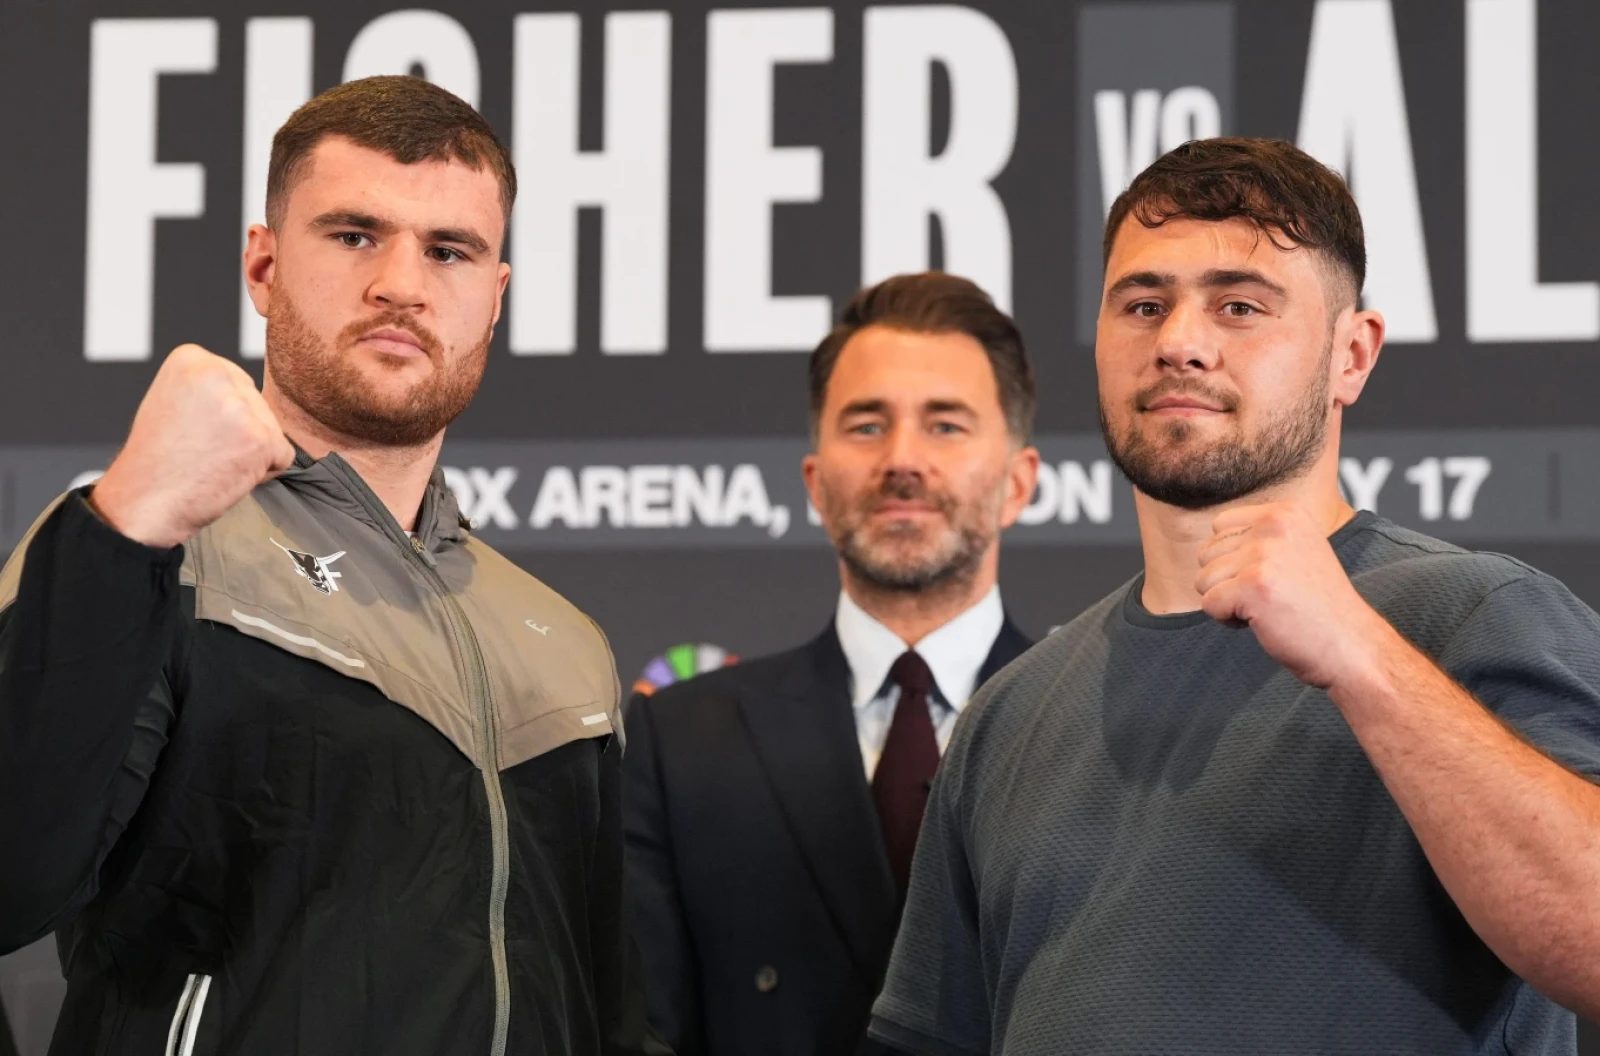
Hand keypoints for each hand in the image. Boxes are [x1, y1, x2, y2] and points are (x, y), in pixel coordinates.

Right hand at [91, 345, 295, 548]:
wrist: (142, 503)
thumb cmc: (156, 460)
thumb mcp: (172, 400)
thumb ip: (209, 388)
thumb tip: (247, 391)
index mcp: (192, 359)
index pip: (238, 383)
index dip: (223, 415)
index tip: (192, 430)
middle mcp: (216, 374)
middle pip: (258, 405)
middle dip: (240, 433)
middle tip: (202, 451)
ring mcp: (240, 407)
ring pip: (272, 430)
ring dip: (252, 452)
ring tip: (211, 463)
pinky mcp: (260, 439)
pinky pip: (283, 456)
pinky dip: (264, 472)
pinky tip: (227, 475)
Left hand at [1196, 503, 1388, 688]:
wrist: (1349, 644)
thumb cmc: (1317, 605)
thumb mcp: (1295, 550)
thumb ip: (1258, 537)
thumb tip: (1209, 540)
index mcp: (1284, 512)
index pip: (1219, 525)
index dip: (1232, 558)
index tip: (1268, 576)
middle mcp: (1274, 525)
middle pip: (1206, 553)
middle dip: (1227, 581)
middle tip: (1269, 596)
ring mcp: (1264, 554)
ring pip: (1203, 579)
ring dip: (1226, 601)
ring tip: (1266, 607)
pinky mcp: (1253, 585)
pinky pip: (1209, 604)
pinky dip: (1228, 620)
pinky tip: (1263, 621)